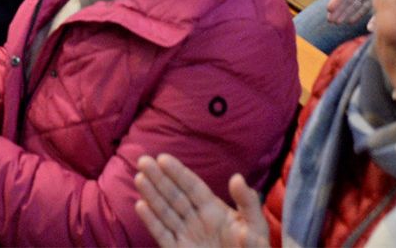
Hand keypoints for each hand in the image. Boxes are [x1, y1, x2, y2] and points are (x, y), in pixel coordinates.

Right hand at [134, 155, 269, 247]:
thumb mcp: (256, 226)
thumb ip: (247, 203)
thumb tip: (236, 177)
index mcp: (214, 210)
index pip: (193, 187)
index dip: (178, 173)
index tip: (162, 158)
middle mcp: (197, 220)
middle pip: (175, 196)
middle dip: (159, 179)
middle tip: (143, 160)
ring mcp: (187, 237)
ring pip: (166, 212)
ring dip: (152, 195)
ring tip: (139, 178)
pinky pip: (163, 235)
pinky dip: (152, 222)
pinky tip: (141, 206)